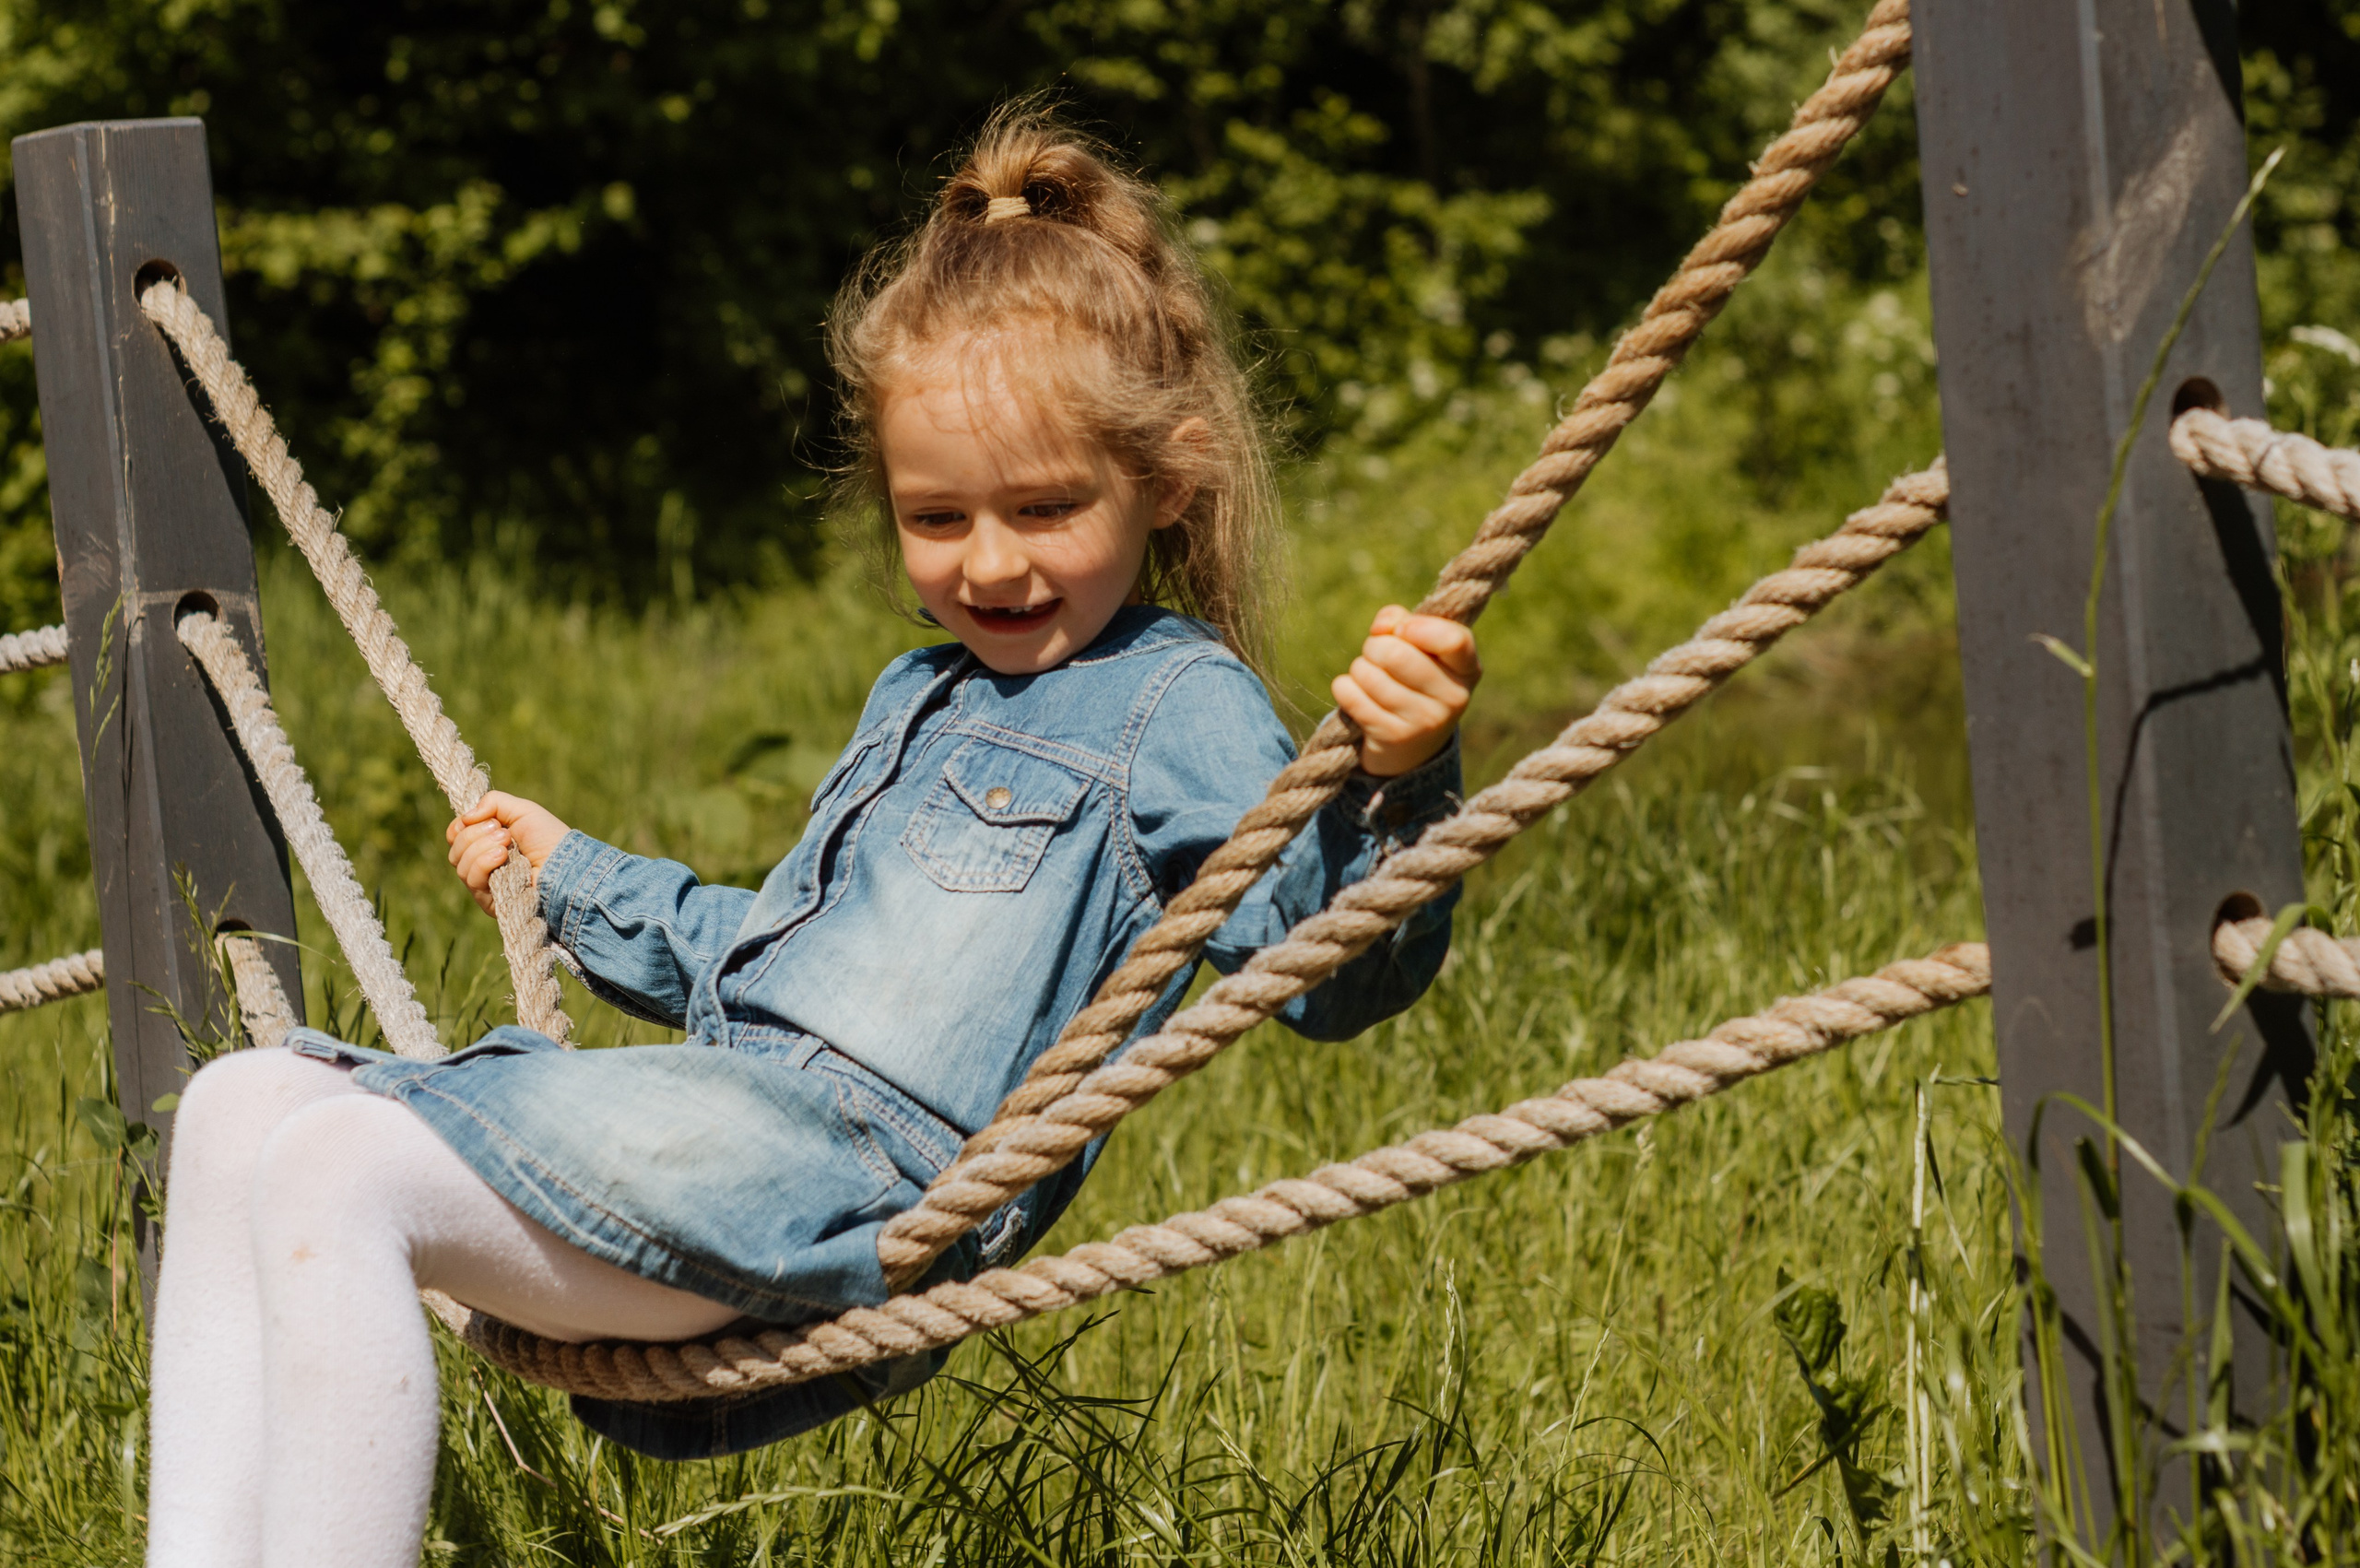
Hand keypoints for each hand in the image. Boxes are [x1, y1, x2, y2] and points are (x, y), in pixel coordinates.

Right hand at [446, 791, 571, 917]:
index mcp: (487, 842)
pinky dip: (483, 863)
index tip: (487, 820)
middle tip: (505, 832)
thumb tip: (466, 816)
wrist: (566, 865)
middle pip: (455, 848)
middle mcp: (482, 863)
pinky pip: (471, 880)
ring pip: (459, 863)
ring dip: (481, 847)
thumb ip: (493, 802)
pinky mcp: (489, 900)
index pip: (455, 835)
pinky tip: (502, 856)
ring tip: (507, 844)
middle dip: (476, 834)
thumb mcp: (522, 810)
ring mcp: (485, 883)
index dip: (462, 825)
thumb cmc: (549, 838)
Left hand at [1331, 605, 1481, 776]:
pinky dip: (1345, 688)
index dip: (1419, 627)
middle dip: (1374, 646)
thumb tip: (1382, 627)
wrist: (1412, 746)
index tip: (1402, 629)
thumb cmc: (1413, 680)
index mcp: (1467, 669)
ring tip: (1369, 678)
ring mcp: (1425, 722)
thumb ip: (1401, 621)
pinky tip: (1357, 695)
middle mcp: (1454, 699)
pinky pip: (1350, 695)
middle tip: (1375, 655)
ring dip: (1359, 669)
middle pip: (1396, 654)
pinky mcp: (1394, 737)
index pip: (1454, 641)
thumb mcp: (1419, 648)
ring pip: (1368, 674)